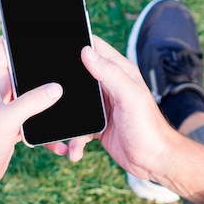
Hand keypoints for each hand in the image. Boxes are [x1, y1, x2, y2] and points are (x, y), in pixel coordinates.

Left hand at [0, 36, 62, 203]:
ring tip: (70, 101)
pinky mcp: (14, 126)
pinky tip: (59, 142)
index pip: (2, 47)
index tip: (39, 34)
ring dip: (48, 101)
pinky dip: (47, 129)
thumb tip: (56, 88)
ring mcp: (7, 109)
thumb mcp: (5, 121)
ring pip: (33, 95)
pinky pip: (35, 120)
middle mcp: (0, 92)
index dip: (16, 37)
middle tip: (66, 66)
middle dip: (43, 68)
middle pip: (23, 70)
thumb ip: (30, 102)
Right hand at [44, 36, 176, 180]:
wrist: (154, 161)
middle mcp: (108, 85)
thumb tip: (86, 51)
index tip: (56, 46)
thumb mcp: (130, 97)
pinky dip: (73, 138)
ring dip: (66, 117)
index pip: (94, 47)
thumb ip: (110, 73)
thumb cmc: (149, 128)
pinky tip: (75, 149)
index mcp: (119, 71)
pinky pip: (77, 126)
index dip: (77, 43)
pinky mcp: (96, 124)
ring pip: (73, 103)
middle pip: (77, 75)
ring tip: (65, 131)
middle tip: (48, 92)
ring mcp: (101, 105)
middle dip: (62, 83)